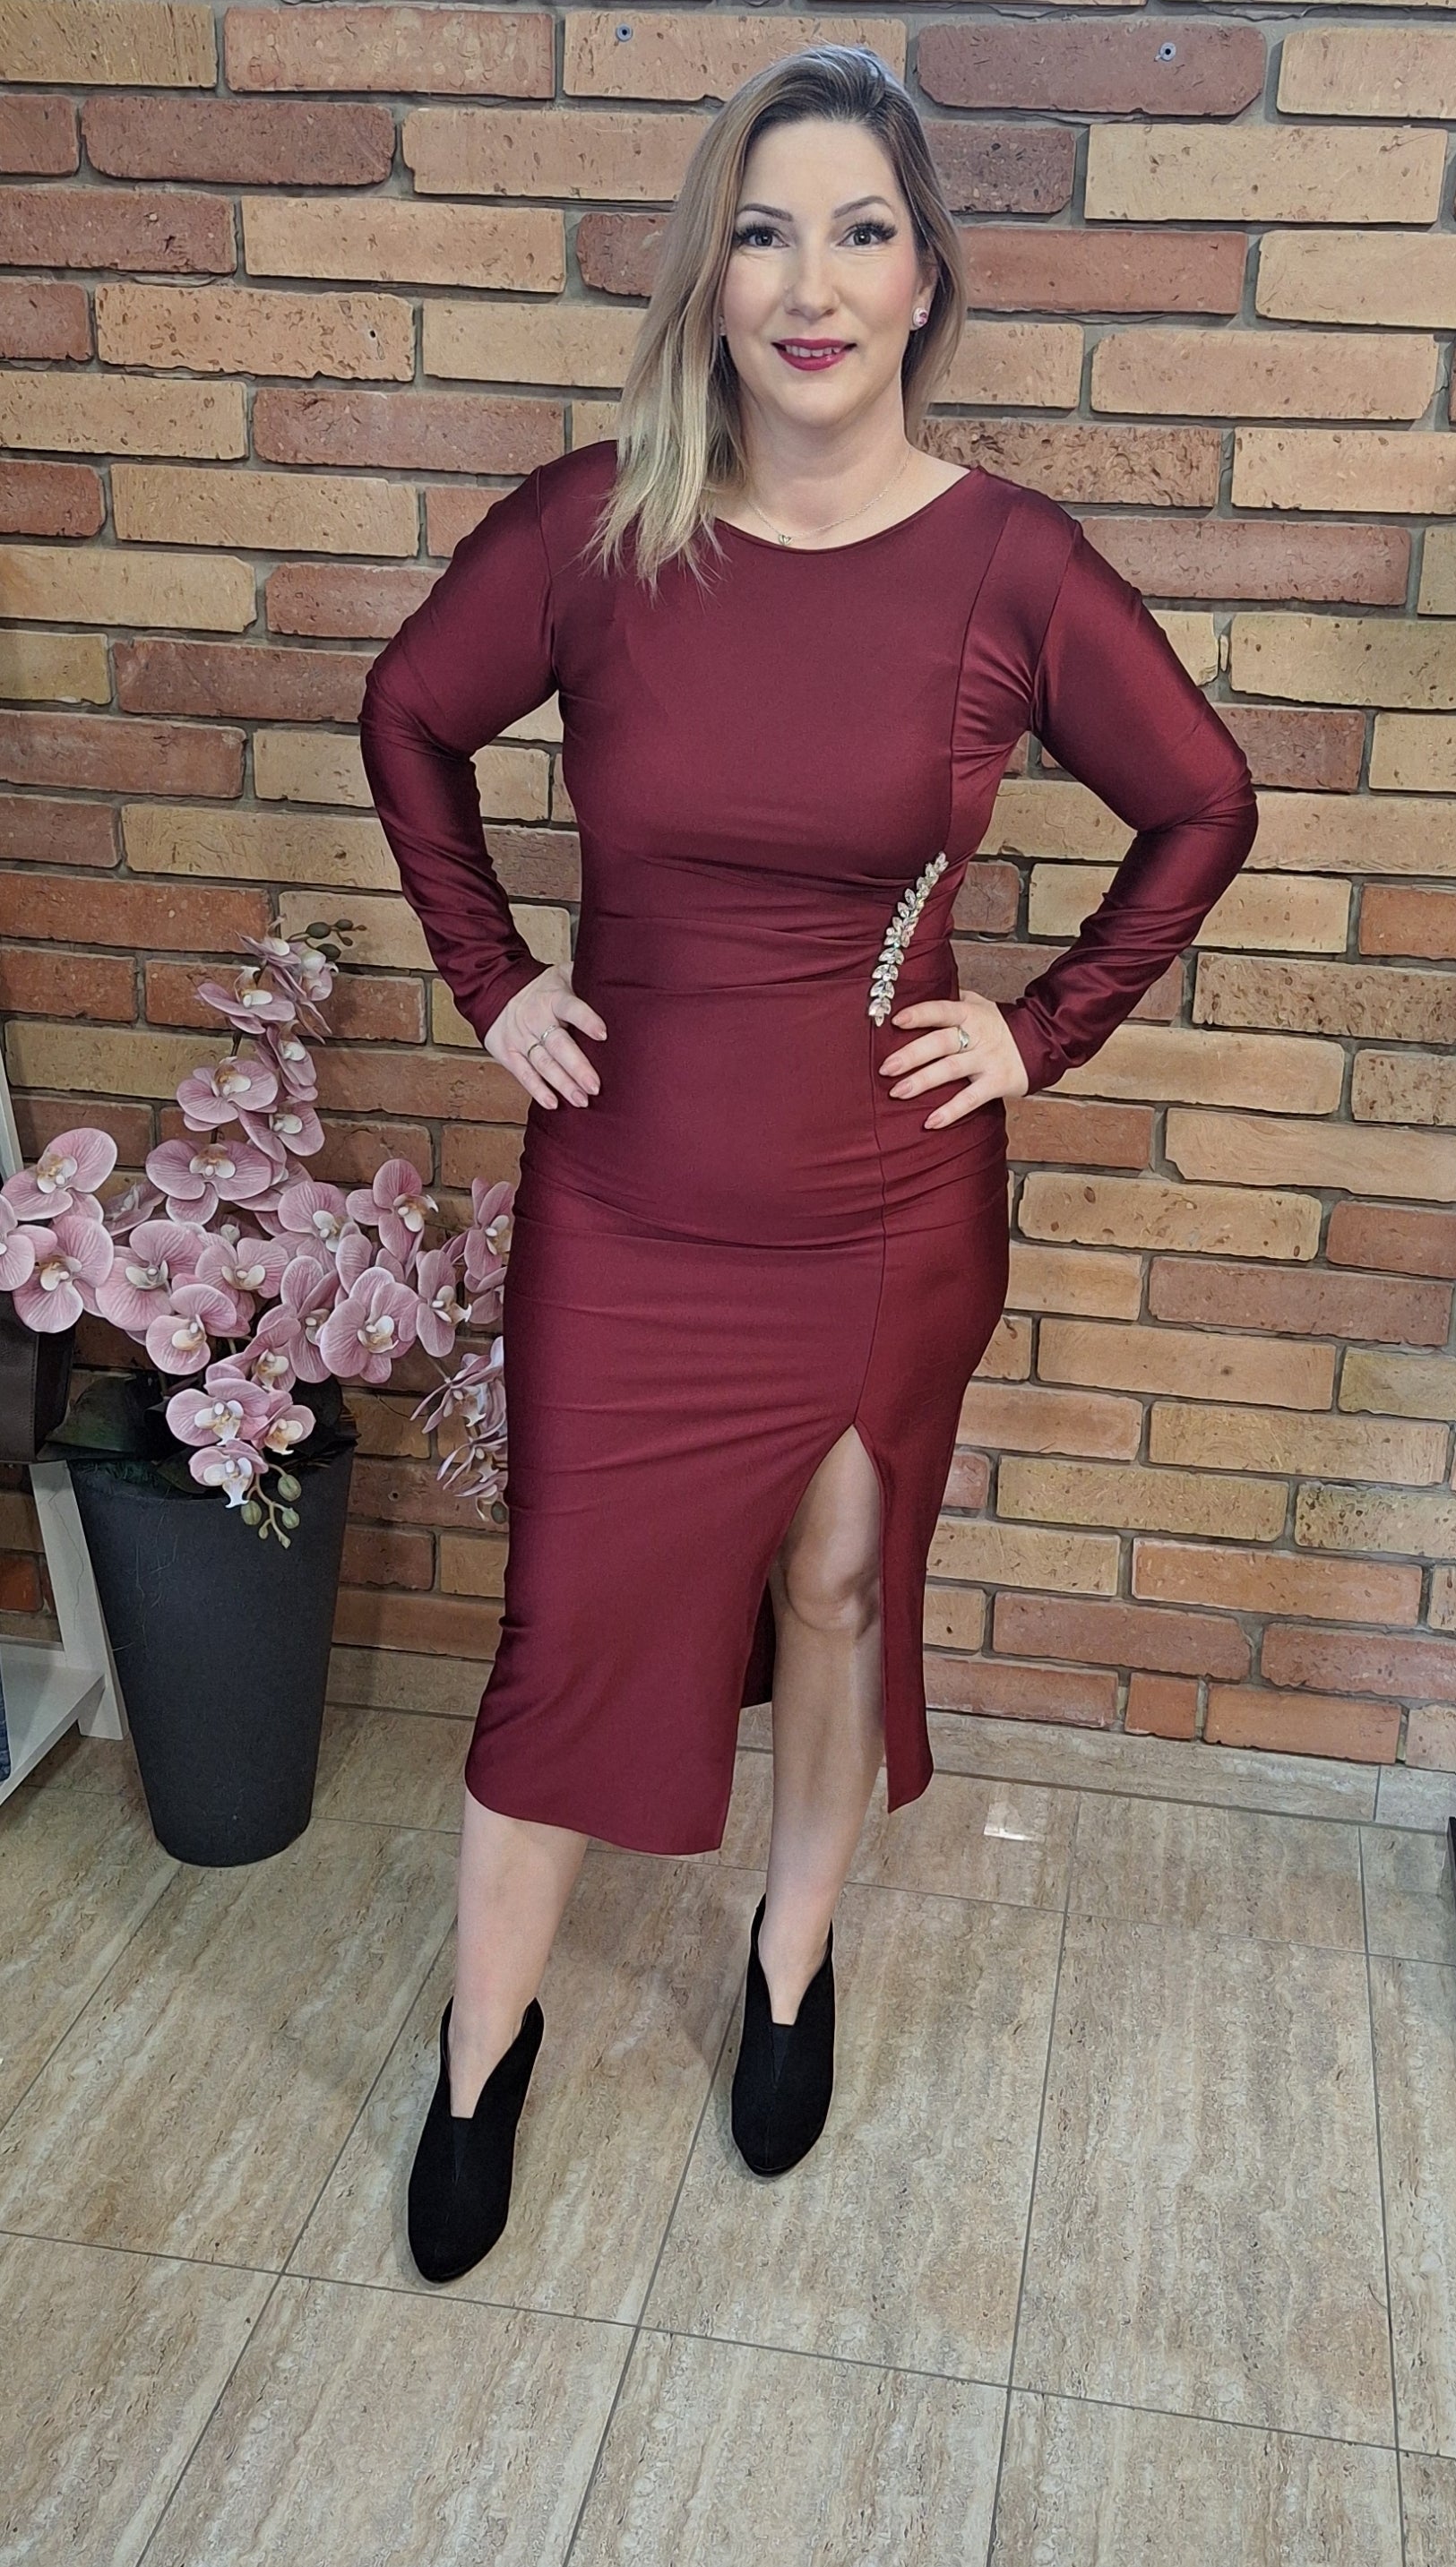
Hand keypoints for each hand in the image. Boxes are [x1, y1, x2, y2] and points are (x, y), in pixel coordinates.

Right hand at [484, 963, 606, 1109]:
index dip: (586, 1020)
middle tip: (595, 1086)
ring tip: (581, 1100)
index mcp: (554, 997)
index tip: (603, 1034)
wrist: (497, 989)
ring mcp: (522, 1037)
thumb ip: (587, 979)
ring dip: (562, 1084)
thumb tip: (621, 980)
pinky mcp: (510, 1053)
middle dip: (577, 1067)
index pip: (571, 1008)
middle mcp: (537, 1018)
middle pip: (558, 1044)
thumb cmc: (543, 987)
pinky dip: (537, 1090)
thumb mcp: (563, 974)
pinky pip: (523, 1074)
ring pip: (543, 1063)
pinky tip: (552, 1103)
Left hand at [878, 990, 1028, 1126]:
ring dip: (922, 1082)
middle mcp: (977, 1035)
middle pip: (941, 1042)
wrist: (1042, 1040)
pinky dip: (951, 1111)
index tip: (895, 1021)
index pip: (941, 1010)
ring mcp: (987, 1060)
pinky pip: (971, 1099)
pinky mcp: (997, 1083)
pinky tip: (931, 1122)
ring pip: (950, 1070)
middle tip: (886, 1067)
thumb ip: (953, 1000)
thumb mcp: (980, 1004)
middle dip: (911, 1055)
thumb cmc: (1000, 1025)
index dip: (919, 1014)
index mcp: (969, 1013)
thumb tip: (921, 990)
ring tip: (897, 1092)